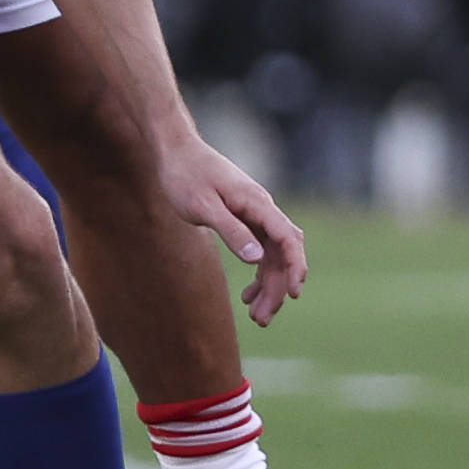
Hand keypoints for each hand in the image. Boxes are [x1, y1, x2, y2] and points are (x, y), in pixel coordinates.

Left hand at [158, 128, 308, 320]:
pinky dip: (258, 273)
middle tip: (261, 319)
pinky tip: (246, 294)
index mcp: (257, 203)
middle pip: (282, 253)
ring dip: (268, 286)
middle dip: (277, 287)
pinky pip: (261, 250)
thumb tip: (257, 259)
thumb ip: (232, 231)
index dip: (295, 267)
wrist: (173, 149)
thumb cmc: (184, 175)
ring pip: (273, 256)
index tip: (294, 294)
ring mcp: (255, 213)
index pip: (288, 238)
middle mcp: (262, 208)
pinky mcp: (244, 217)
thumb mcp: (203, 206)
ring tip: (257, 317)